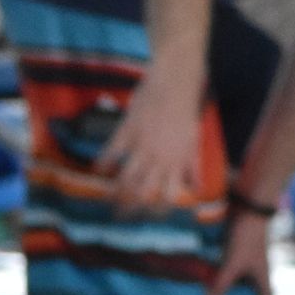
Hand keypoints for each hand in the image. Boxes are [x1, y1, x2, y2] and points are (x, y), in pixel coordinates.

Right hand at [98, 71, 203, 213]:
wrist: (176, 78)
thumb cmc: (187, 107)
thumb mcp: (194, 139)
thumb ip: (193, 166)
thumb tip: (197, 189)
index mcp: (176, 162)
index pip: (167, 196)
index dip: (158, 211)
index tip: (149, 216)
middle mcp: (159, 158)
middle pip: (143, 192)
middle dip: (131, 208)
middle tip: (121, 216)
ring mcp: (142, 145)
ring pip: (126, 177)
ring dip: (116, 192)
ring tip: (108, 200)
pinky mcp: (129, 129)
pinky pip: (112, 151)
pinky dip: (103, 162)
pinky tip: (97, 170)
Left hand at [210, 207, 270, 294]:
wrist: (248, 206)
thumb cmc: (246, 236)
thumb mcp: (232, 264)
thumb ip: (221, 285)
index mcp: (262, 281)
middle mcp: (256, 276)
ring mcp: (246, 266)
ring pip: (239, 289)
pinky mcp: (236, 256)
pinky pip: (228, 275)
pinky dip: (220, 283)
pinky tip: (206, 289)